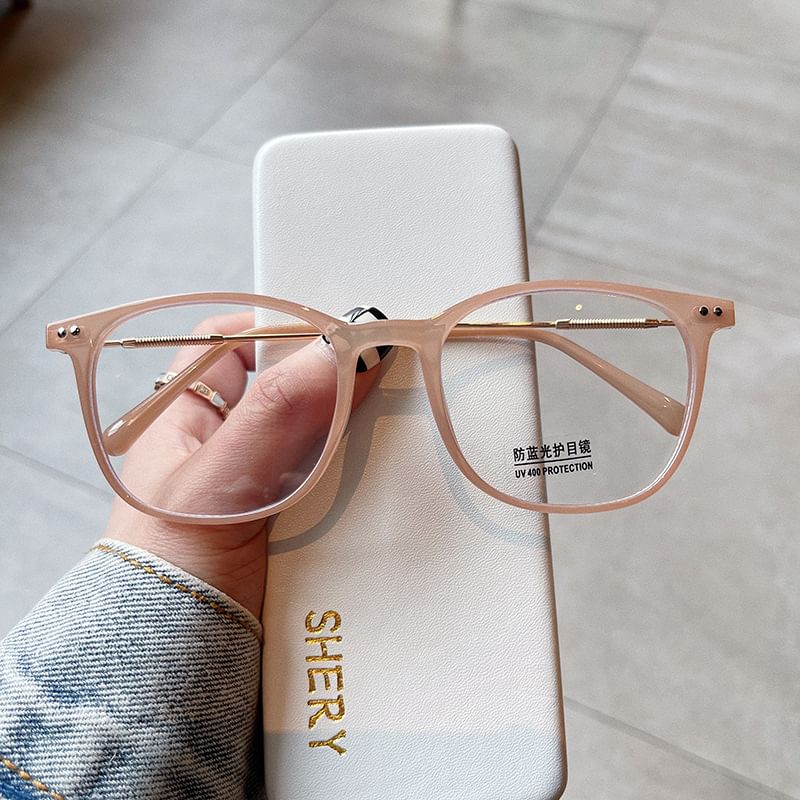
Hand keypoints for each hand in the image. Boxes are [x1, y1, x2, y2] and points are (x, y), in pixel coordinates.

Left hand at [105, 312, 378, 617]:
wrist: (173, 669)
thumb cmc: (169, 570)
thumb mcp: (218, 480)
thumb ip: (276, 413)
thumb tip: (340, 348)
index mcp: (188, 419)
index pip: (227, 343)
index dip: (275, 326)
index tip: (334, 329)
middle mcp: (226, 445)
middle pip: (289, 387)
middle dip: (334, 382)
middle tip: (384, 375)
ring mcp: (261, 485)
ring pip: (321, 436)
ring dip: (355, 435)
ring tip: (397, 426)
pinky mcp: (292, 524)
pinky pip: (335, 484)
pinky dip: (362, 481)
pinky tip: (387, 480)